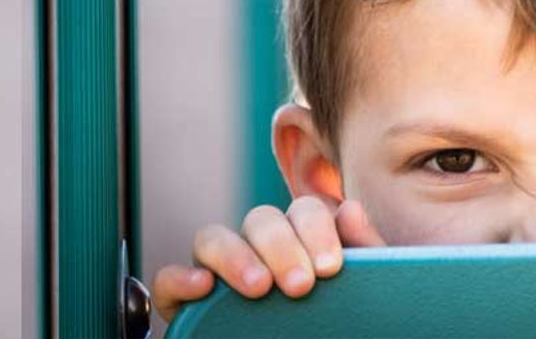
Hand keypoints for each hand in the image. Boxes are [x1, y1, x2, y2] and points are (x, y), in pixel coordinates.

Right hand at [150, 197, 384, 320]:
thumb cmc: (341, 332)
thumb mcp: (361, 297)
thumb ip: (367, 255)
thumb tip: (349, 209)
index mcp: (301, 244)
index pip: (303, 212)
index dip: (315, 228)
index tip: (329, 267)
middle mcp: (257, 252)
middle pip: (258, 219)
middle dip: (280, 245)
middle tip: (301, 286)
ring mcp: (220, 276)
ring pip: (210, 237)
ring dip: (234, 254)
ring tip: (259, 287)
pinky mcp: (187, 306)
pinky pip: (168, 279)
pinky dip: (180, 278)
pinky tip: (202, 287)